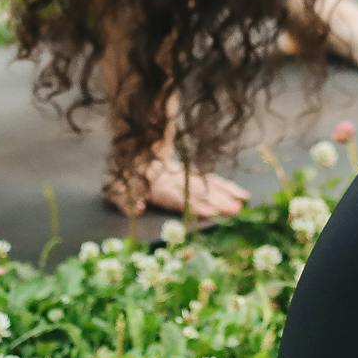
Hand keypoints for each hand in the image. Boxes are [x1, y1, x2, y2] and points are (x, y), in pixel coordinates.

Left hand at [106, 143, 250, 221]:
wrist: (133, 144)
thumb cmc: (123, 176)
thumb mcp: (115, 188)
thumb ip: (123, 200)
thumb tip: (138, 208)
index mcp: (156, 187)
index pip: (178, 196)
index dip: (194, 205)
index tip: (211, 213)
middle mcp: (175, 180)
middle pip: (198, 191)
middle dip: (217, 201)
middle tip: (234, 211)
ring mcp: (186, 175)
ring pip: (208, 184)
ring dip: (226, 195)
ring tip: (241, 205)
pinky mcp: (193, 173)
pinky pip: (212, 179)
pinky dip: (228, 186)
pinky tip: (242, 195)